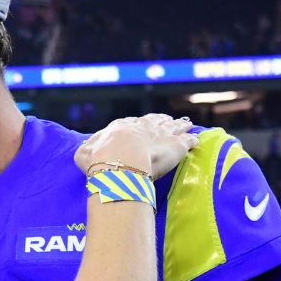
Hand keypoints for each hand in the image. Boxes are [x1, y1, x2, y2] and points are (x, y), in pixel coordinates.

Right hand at [76, 114, 198, 180]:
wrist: (121, 160)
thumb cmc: (99, 158)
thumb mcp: (84, 154)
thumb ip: (87, 150)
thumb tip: (84, 152)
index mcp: (121, 126)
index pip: (133, 122)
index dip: (139, 124)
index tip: (143, 124)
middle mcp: (144, 126)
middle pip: (156, 121)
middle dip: (162, 120)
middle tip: (168, 120)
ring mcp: (162, 134)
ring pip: (174, 126)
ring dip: (180, 125)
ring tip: (185, 124)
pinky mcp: (177, 145)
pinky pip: (188, 140)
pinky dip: (192, 140)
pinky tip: (196, 140)